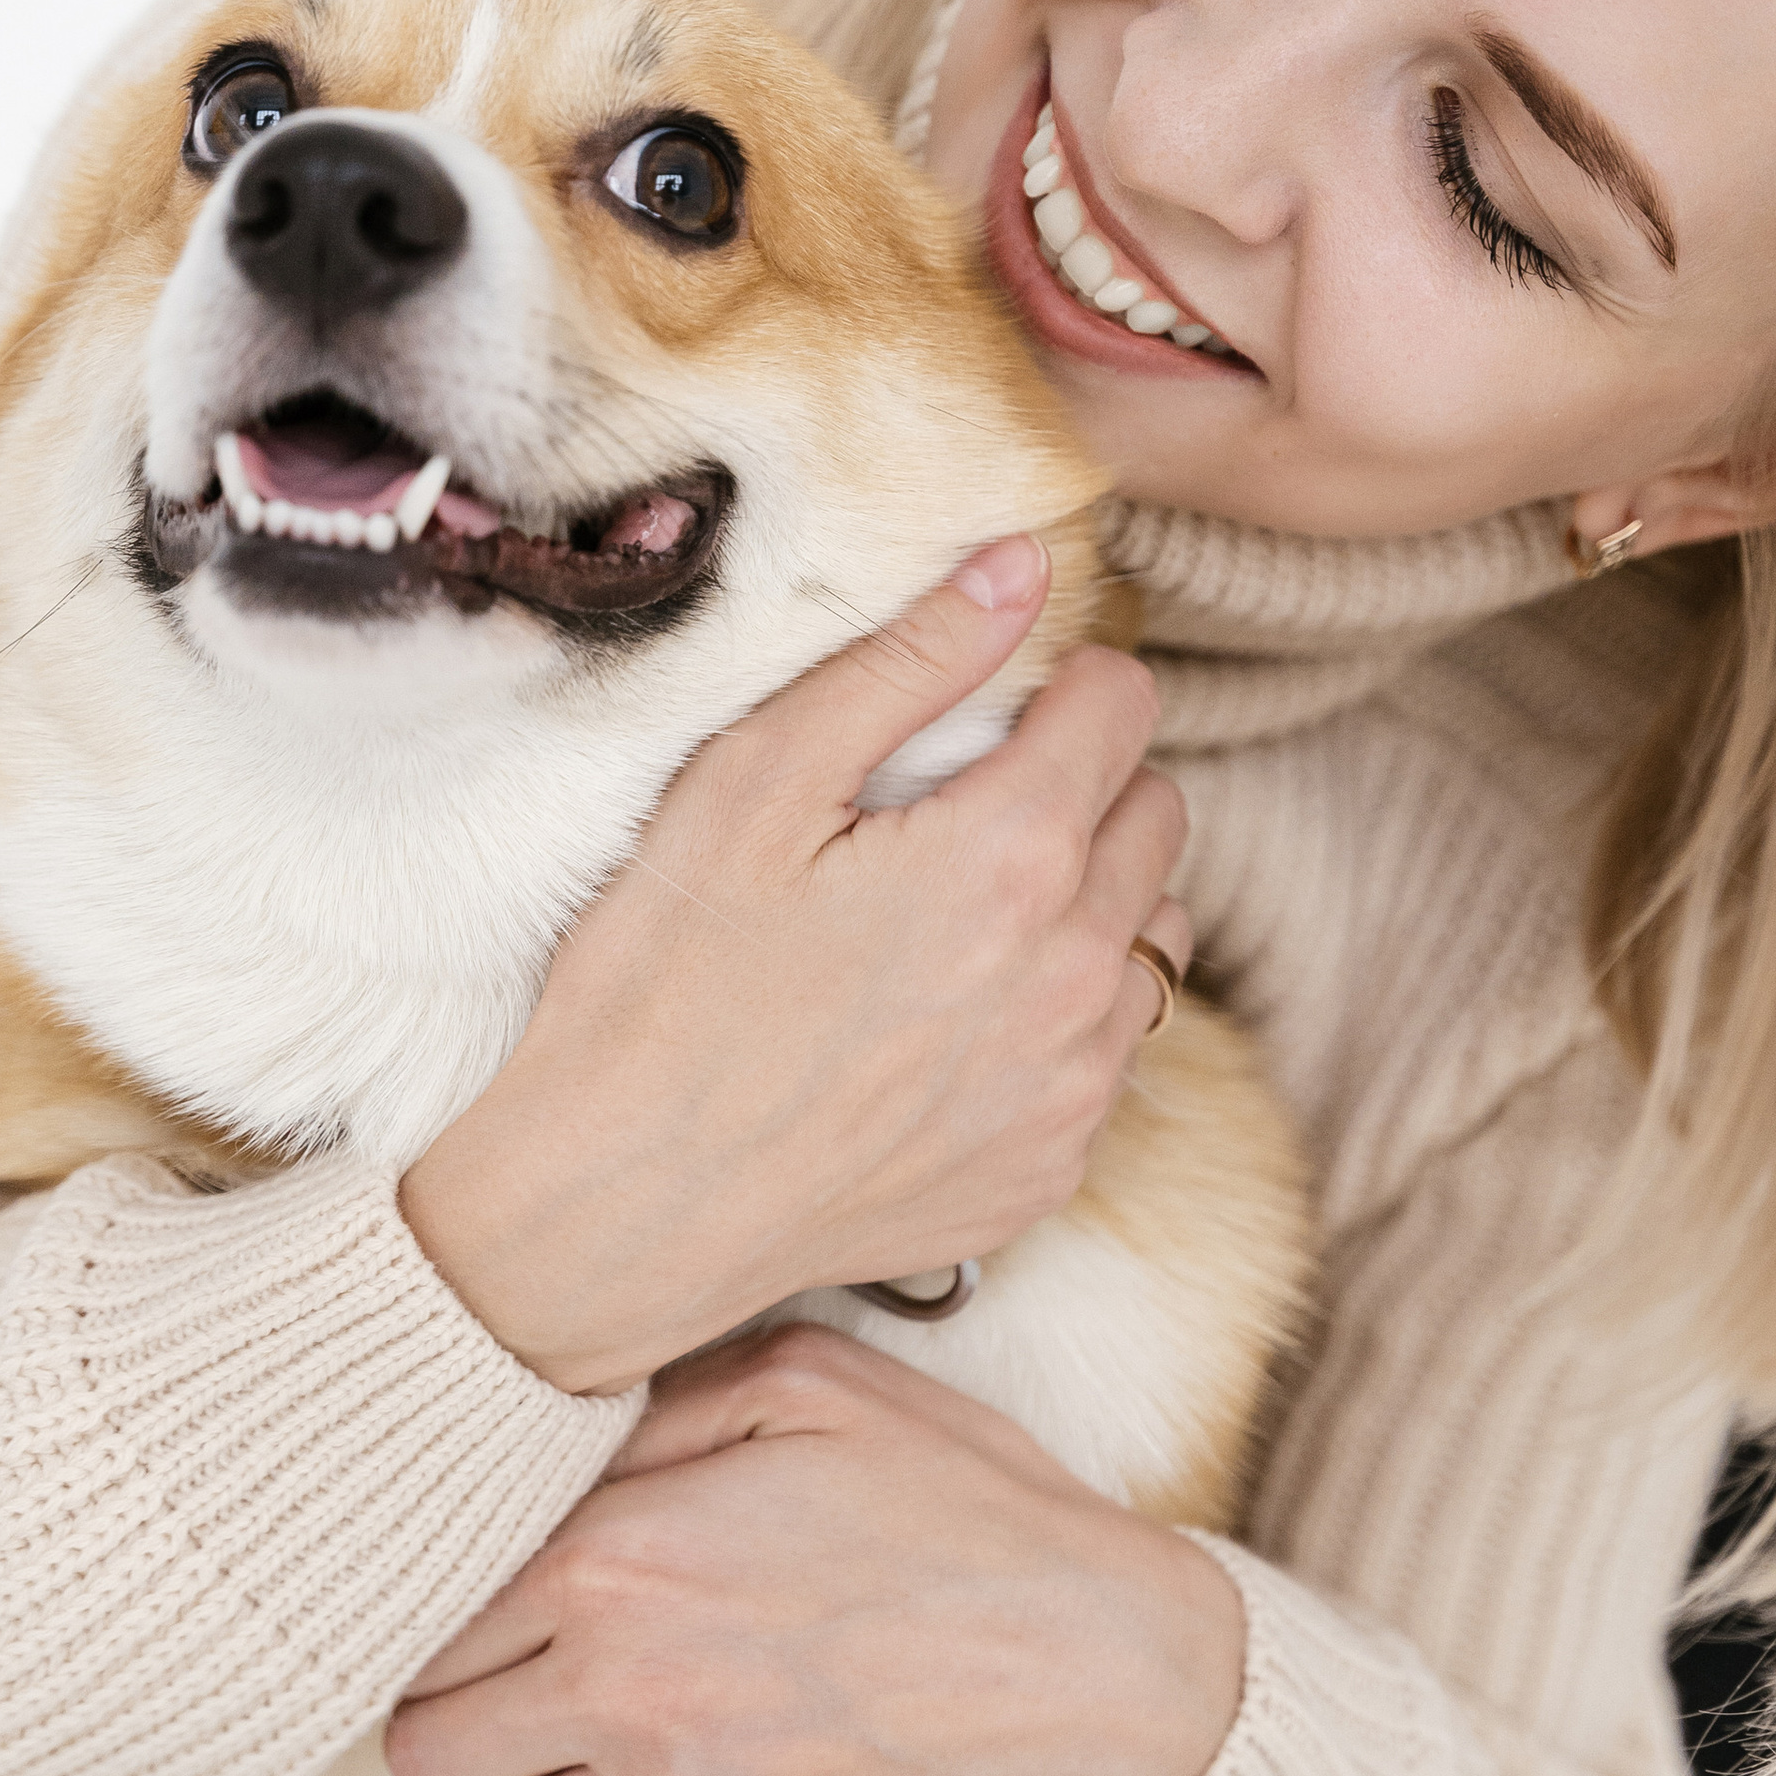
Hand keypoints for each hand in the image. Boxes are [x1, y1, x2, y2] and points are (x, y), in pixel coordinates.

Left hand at [383, 1325, 1247, 1775]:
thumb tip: (554, 1427)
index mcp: (609, 1563)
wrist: (1092, 1676)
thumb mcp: (812, 1386)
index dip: (446, 1605)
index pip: (425, 1620)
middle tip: (533, 1666)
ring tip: (636, 1722)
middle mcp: (614, 1698)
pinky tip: (729, 1768)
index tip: (490, 1593)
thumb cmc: (963, 1509)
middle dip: (467, 1705)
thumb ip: (656, 1405)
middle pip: (428, 1747)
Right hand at [397, 537, 1188, 1393]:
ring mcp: (1072, 1087)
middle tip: (965, 805)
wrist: (615, 1209)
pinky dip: (1054, 1022)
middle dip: (1086, 784)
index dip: (1062, 680)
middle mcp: (1076, 976)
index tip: (998, 704)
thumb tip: (1022, 566)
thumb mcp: (754, 783)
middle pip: (1160, 814)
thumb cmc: (658, 986)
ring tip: (961, 919)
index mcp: (1013, 856)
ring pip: (1151, 940)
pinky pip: (1105, 1058)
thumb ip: (907, 661)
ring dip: (1088, 904)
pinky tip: (940, 1028)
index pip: (1126, 704)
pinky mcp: (1048, 1169)